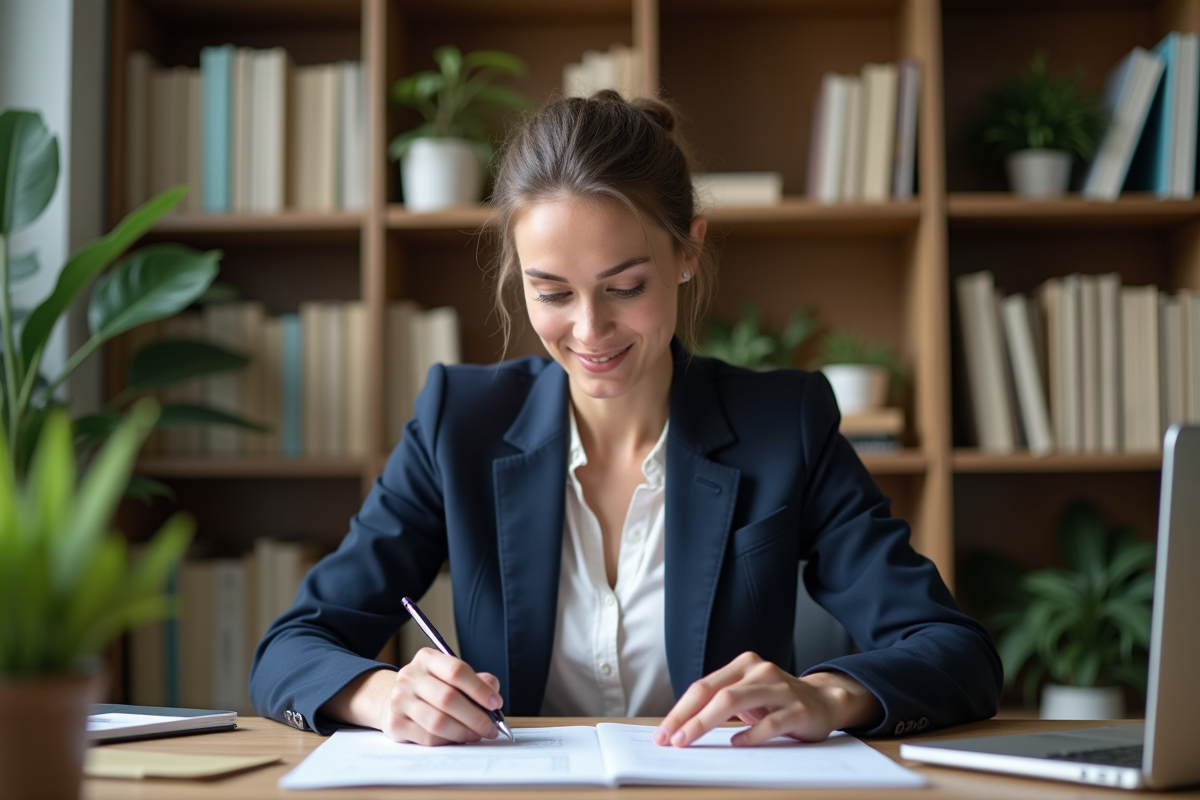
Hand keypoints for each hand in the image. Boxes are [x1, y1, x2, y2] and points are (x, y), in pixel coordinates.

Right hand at [378, 647, 504, 745]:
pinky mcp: (394, 724)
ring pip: (438, 722)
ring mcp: (399, 700)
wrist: (396, 701)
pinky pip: (428, 738)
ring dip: (464, 732)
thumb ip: (477, 681)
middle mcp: (409, 676)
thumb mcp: (452, 676)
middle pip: (448, 698)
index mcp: (426, 658)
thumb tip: (493, 693)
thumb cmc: (432, 689)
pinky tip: (456, 738)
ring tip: (476, 734)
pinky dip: (448, 741)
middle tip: (491, 727)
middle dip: (476, 717)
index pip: (456, 670)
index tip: (496, 703)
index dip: (480, 689)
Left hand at [652, 652, 882, 747]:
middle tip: (671, 741)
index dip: (680, 710)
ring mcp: (780, 688)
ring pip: (736, 703)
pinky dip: (749, 735)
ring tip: (690, 741)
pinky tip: (736, 744)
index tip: (663, 733)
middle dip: (688, 718)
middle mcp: (760, 671)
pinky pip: (770, 723)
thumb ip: (720, 703)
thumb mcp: (747, 695)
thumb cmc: (776, 701)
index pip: (703, 687)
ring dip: (707, 724)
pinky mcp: (798, 709)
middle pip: (716, 694)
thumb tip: (680, 726)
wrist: (824, 701)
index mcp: (743, 665)